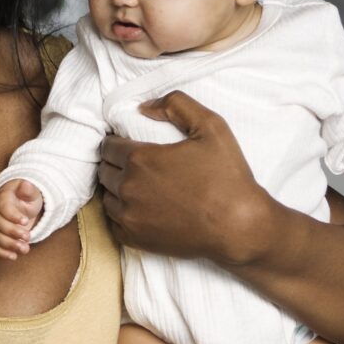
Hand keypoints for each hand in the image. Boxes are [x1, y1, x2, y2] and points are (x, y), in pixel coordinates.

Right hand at [0, 179, 44, 259]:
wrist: (20, 205)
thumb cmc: (26, 198)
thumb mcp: (31, 192)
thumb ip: (28, 190)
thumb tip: (26, 185)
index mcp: (1, 197)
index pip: (2, 207)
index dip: (12, 215)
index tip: (25, 221)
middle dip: (12, 232)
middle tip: (28, 236)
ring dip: (9, 244)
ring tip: (25, 248)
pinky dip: (1, 252)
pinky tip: (14, 256)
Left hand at [98, 92, 276, 265]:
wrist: (238, 227)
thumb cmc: (227, 176)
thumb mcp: (211, 126)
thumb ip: (176, 104)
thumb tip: (144, 107)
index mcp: (140, 159)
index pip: (108, 146)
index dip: (117, 142)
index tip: (129, 144)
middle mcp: (128, 187)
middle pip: (104, 170)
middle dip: (115, 163)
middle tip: (135, 164)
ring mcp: (129, 216)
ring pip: (106, 196)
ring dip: (116, 189)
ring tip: (139, 185)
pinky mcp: (134, 239)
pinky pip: (113, 222)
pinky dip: (122, 213)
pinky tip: (141, 208)